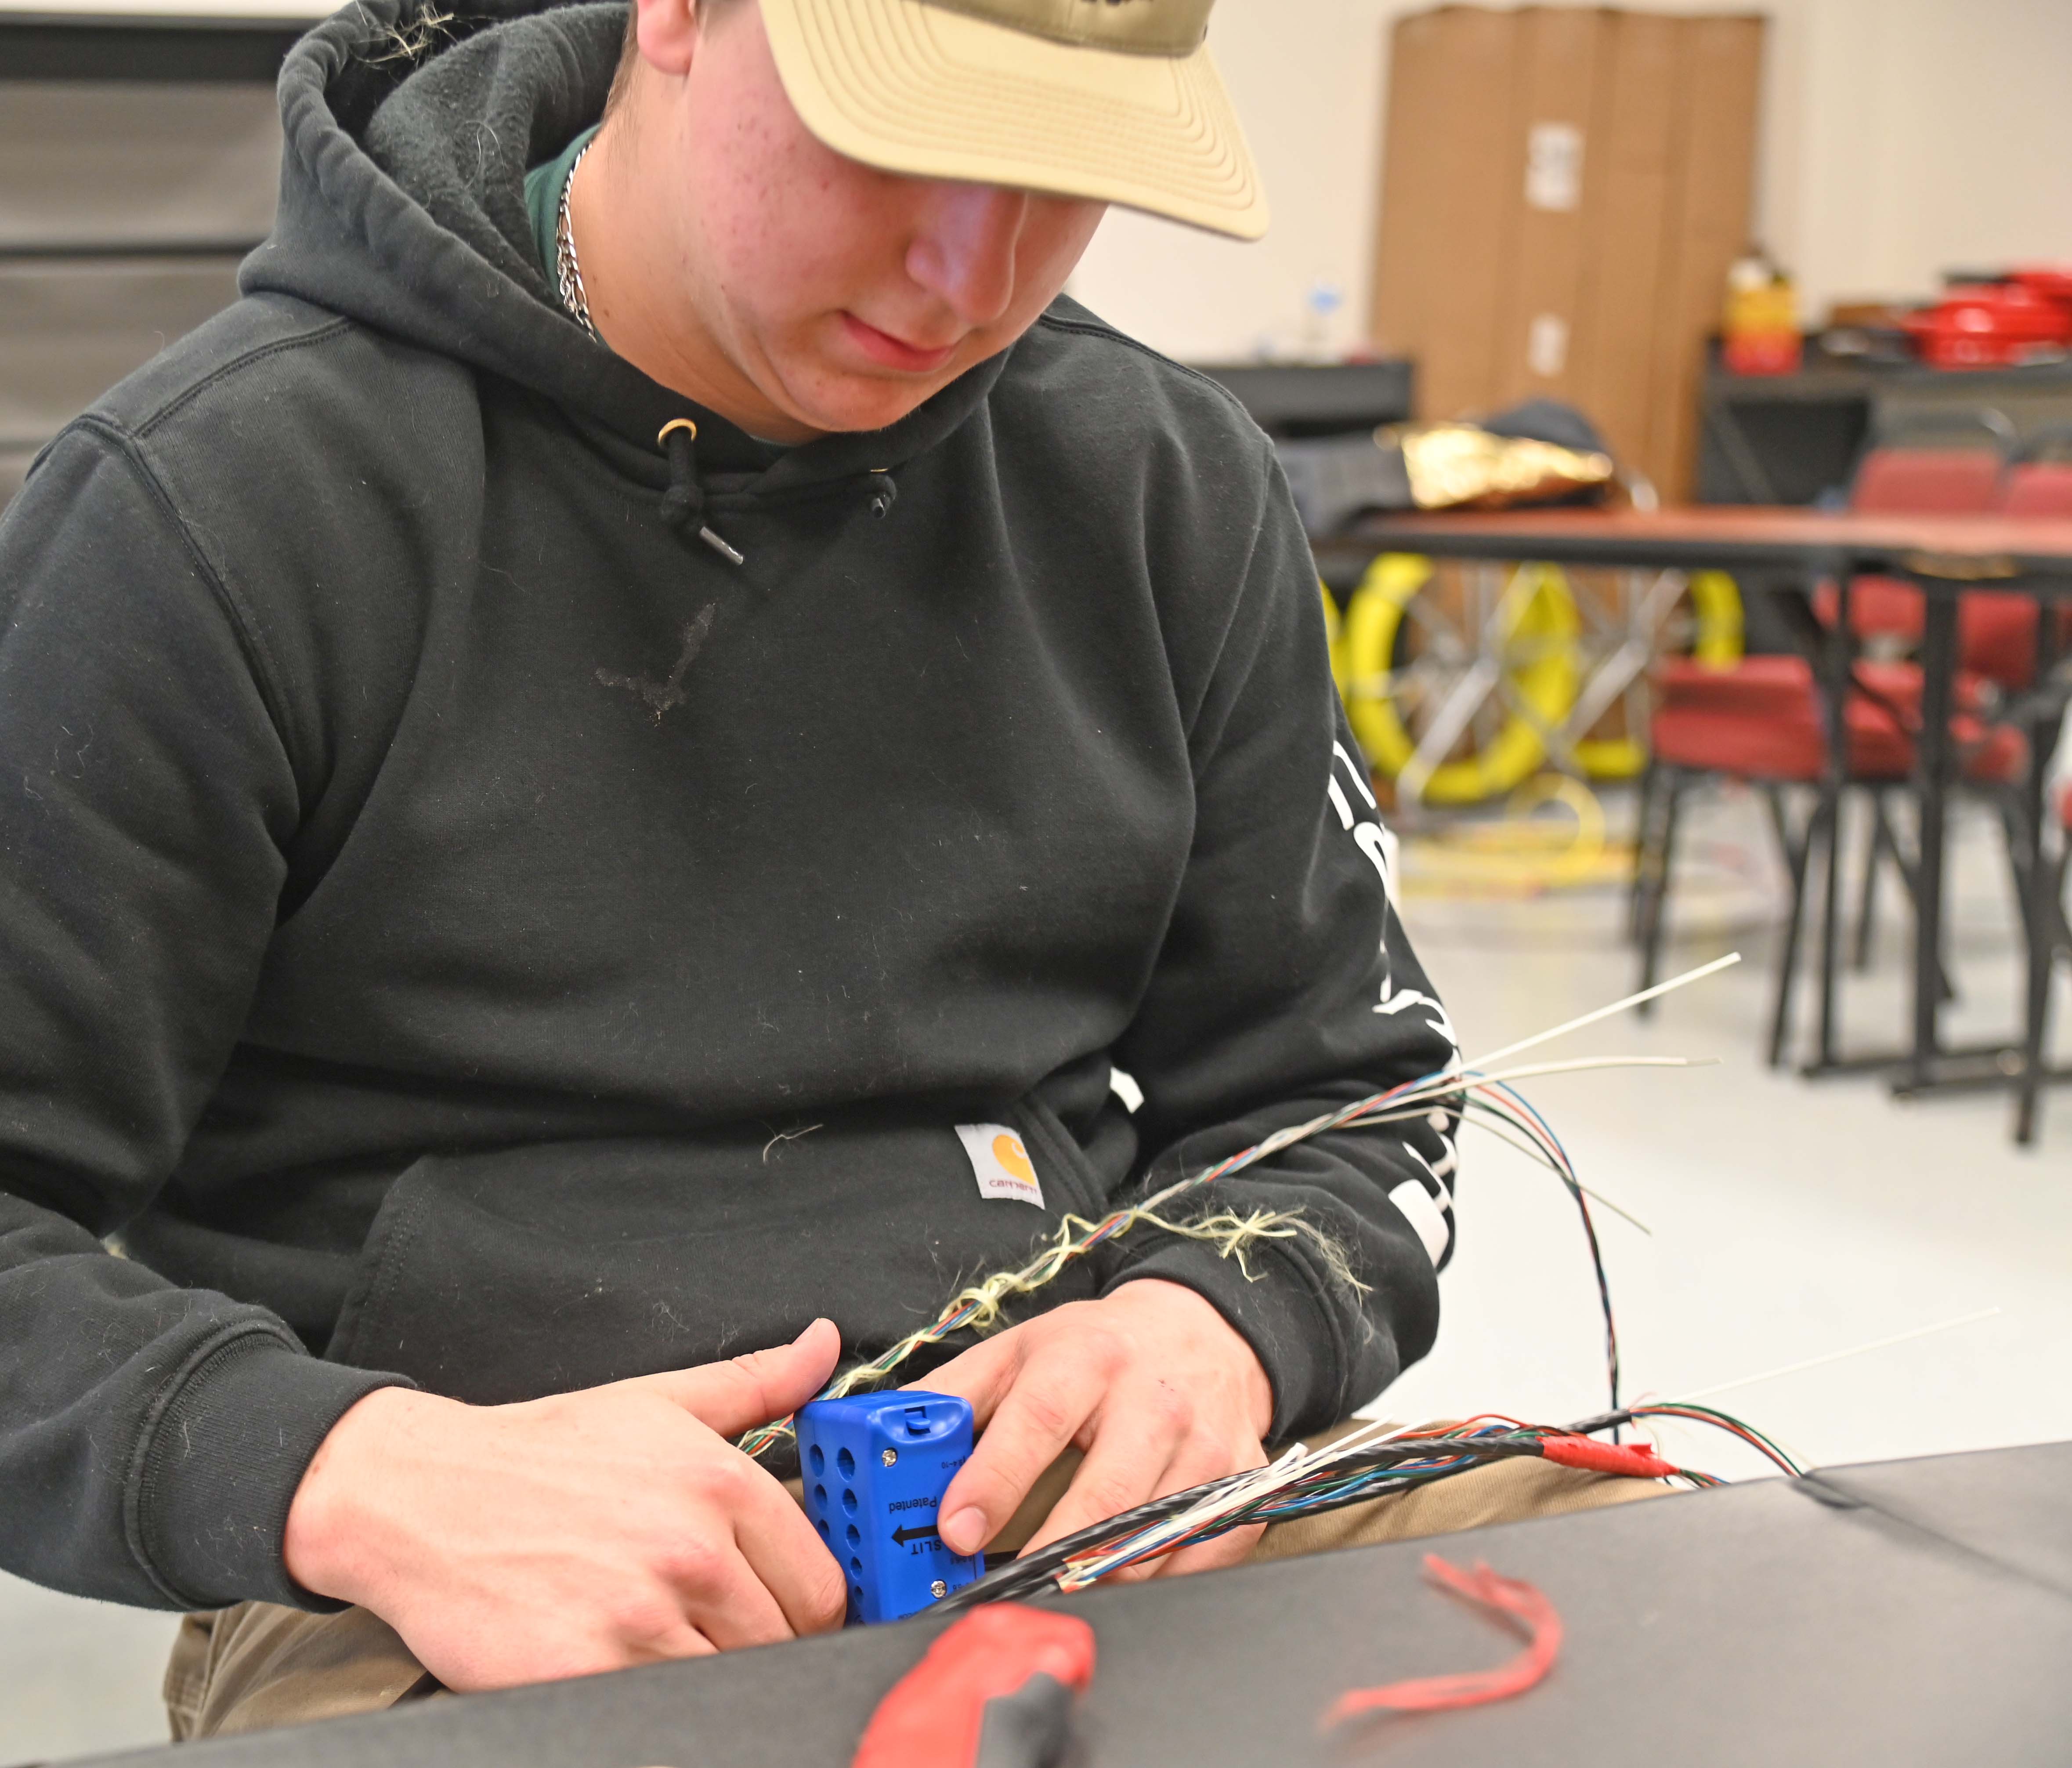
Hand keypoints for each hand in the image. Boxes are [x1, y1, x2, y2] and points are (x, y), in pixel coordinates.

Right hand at [284, 1319, 847, 1690]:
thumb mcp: (659, 1402)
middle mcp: (689, 1548)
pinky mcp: (587, 1671)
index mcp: (718, 1483)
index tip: (782, 1605)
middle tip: (707, 1622)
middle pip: (781, 1640)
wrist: (421, 1496)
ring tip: (660, 1637)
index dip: (805, 1604)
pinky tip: (622, 1660)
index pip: (819, 1583)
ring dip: (706, 1668)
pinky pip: (666, 1706)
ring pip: (729, 1678)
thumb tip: (823, 1346)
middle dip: (755, 1638)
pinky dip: (657, 1697)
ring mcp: (640, 1615)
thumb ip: (756, 1382)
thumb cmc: (540, 1456)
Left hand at [923, 1279, 1273, 1581]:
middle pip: (1103, 1496)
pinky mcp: (1238, 1482)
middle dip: (1048, 1554)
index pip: (1036, 1422)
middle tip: (1001, 1590)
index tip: (955, 1530)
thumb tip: (883, 1434)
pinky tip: (1116, 1573)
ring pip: (1147, 1540)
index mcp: (1087, 1359)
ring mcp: (1204, 1445)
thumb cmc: (1097, 1349)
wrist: (1200, 1330)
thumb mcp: (1019, 1350)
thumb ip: (951, 1394)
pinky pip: (1194, 1556)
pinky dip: (1152, 1578)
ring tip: (1050, 1587)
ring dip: (1094, 1576)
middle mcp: (1152, 1400)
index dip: (993, 1481)